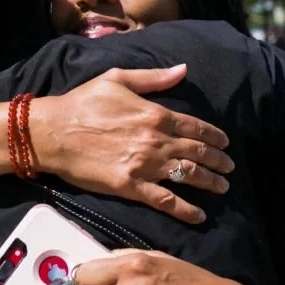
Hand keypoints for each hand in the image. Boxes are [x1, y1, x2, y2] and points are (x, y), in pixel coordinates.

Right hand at [32, 65, 234, 224]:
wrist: (55, 132)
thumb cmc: (83, 102)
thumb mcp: (118, 79)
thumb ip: (154, 77)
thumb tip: (183, 69)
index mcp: (155, 113)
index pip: (195, 127)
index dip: (215, 137)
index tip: (225, 143)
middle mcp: (156, 140)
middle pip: (198, 153)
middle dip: (219, 161)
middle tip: (230, 168)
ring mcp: (145, 165)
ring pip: (188, 176)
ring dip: (210, 183)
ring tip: (223, 187)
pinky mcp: (131, 186)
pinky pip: (166, 201)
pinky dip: (186, 210)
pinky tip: (199, 215)